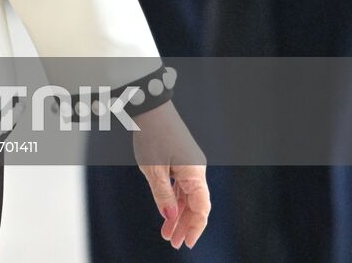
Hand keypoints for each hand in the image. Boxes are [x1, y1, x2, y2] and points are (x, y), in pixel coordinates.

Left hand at [132, 102, 210, 249]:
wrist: (150, 107)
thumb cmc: (151, 135)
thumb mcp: (152, 169)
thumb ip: (163, 194)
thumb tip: (171, 217)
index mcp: (195, 173)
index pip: (201, 208)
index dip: (195, 227)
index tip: (187, 242)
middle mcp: (197, 170)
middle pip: (195, 204)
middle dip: (185, 225)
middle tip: (174, 243)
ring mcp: (190, 164)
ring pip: (188, 196)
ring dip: (178, 214)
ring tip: (167, 233)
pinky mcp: (182, 159)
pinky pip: (182, 185)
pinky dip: (175, 199)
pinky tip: (167, 211)